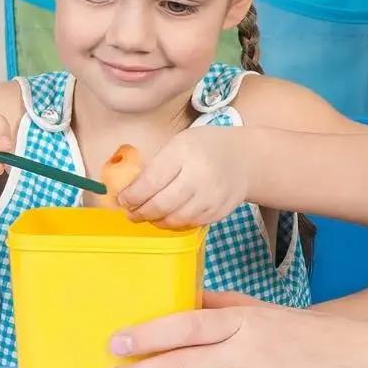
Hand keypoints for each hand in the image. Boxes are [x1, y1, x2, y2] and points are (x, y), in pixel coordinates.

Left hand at [89, 291, 367, 367]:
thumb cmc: (313, 334)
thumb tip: (182, 298)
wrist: (364, 363)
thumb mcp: (269, 310)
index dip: (150, 334)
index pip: (189, 323)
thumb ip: (225, 304)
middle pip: (181, 364)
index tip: (115, 342)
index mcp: (248, 319)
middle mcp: (249, 350)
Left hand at [119, 128, 248, 227]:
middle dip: (140, 212)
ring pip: (175, 219)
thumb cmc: (205, 147)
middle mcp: (199, 175)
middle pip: (161, 204)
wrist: (244, 158)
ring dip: (156, 221)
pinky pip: (190, 223)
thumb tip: (130, 190)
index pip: (151, 182)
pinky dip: (175, 223)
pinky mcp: (218, 211)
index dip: (132, 196)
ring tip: (148, 216)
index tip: (122, 200)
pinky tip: (168, 217)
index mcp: (184, 152)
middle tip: (131, 213)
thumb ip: (157, 166)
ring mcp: (211, 196)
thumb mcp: (179, 144)